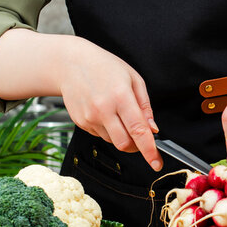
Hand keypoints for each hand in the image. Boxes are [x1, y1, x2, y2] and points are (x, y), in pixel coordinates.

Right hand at [58, 38, 162, 170]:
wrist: (70, 63)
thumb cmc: (104, 67)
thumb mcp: (133, 79)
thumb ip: (145, 107)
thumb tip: (153, 129)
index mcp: (121, 97)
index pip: (138, 131)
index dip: (150, 150)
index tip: (157, 163)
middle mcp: (103, 110)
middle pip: (125, 144)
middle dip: (136, 146)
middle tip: (140, 137)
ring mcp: (90, 118)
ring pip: (113, 142)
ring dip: (121, 136)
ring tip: (117, 113)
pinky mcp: (81, 122)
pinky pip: (100, 135)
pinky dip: (108, 130)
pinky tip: (104, 112)